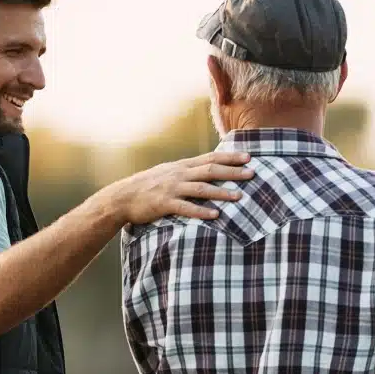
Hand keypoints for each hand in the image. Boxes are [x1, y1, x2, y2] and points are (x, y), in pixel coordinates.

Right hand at [103, 151, 253, 224]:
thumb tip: (207, 170)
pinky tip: (215, 216)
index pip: (211, 158)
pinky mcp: (164, 204)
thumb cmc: (148, 186)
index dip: (230, 157)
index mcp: (182, 166)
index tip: (249, 157)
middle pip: (210, 170)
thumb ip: (187, 171)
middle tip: (252, 173)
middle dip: (232, 171)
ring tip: (239, 196)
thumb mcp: (168, 173)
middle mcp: (179, 174)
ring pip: (201, 189)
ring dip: (221, 192)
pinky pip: (186, 208)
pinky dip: (201, 212)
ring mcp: (172, 188)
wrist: (122, 197)